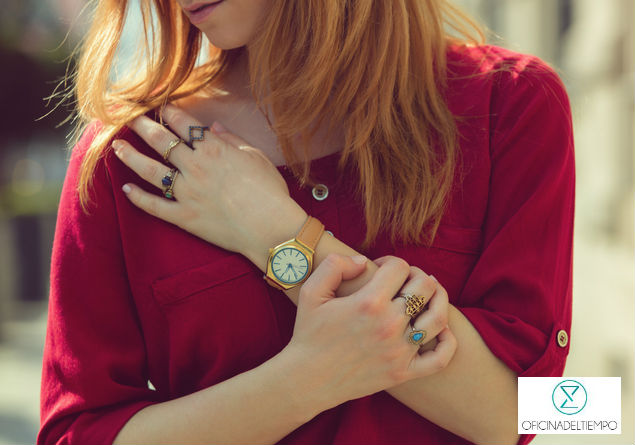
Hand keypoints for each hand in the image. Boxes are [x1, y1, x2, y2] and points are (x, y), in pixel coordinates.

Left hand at [112, 104, 306, 261]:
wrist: (271, 228)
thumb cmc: (270, 192)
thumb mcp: (256, 157)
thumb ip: (232, 140)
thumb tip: (214, 127)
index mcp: (213, 149)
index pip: (182, 123)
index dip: (167, 111)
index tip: (157, 104)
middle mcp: (195, 167)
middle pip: (160, 140)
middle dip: (140, 125)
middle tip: (126, 115)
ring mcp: (187, 193)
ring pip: (150, 170)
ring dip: (130, 156)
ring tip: (117, 147)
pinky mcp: (184, 217)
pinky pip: (155, 206)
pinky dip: (138, 198)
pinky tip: (126, 189)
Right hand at [283, 254, 456, 412]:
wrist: (307, 380)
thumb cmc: (308, 333)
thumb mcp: (311, 291)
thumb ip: (335, 265)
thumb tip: (363, 261)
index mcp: (368, 302)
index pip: (400, 267)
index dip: (390, 262)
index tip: (379, 269)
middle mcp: (389, 325)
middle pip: (425, 287)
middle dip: (416, 276)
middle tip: (403, 281)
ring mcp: (399, 351)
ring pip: (438, 317)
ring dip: (438, 300)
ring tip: (427, 296)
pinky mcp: (403, 372)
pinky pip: (440, 359)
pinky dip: (447, 342)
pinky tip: (439, 330)